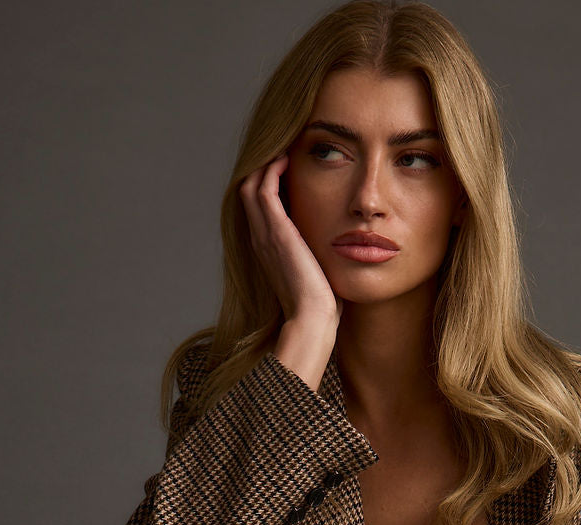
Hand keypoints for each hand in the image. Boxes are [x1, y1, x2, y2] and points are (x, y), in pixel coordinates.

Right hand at [239, 155, 341, 325]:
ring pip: (250, 185)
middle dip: (262, 168)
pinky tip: (287, 160)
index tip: (286, 168)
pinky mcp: (276, 232)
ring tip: (284, 151)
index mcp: (267, 248)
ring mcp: (265, 235)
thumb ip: (314, 252)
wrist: (313, 318)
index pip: (257, 206)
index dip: (267, 183)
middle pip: (247, 191)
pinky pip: (263, 190)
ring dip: (265, 164)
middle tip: (283, 152)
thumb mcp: (315, 270)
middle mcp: (260, 239)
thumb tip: (332, 244)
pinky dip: (271, 170)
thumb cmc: (320, 303)